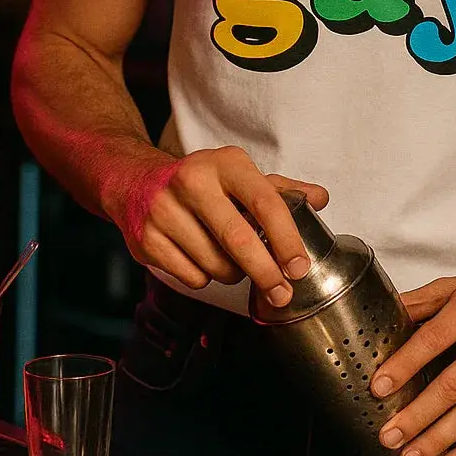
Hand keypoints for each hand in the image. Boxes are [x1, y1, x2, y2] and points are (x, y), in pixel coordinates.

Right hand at [115, 145, 329, 306]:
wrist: (134, 182)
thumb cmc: (199, 182)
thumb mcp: (240, 176)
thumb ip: (281, 190)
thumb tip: (320, 198)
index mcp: (225, 164)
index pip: (264, 201)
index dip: (286, 238)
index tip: (299, 266)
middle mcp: (192, 182)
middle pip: (238, 239)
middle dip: (266, 272)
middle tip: (282, 291)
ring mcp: (165, 211)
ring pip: (216, 265)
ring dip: (233, 274)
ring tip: (231, 260)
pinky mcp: (147, 240)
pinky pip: (191, 278)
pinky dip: (204, 278)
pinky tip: (201, 258)